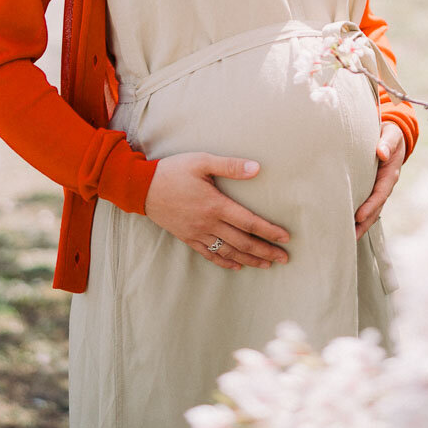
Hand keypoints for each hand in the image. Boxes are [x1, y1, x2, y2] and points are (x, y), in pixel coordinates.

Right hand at [143, 152, 289, 269]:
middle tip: (284, 258)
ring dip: (250, 260)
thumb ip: (230, 166)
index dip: (269, 231)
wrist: (141, 188)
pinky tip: (236, 266)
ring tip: (266, 265)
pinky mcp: (187, 238)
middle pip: (242, 242)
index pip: (248, 222)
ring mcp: (197, 233)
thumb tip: (257, 168)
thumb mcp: (202, 161)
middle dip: (265, 251)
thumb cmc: (173, 170)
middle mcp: (208, 223)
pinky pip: (209, 255)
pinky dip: (225, 262)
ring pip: (228, 252)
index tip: (286, 238)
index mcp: (215, 205)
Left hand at [355, 122, 404, 239]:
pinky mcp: (370, 187)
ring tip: (346, 237)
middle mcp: (384, 184)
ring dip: (360, 224)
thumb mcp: (391, 134)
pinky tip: (345, 222)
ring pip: (370, 210)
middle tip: (350, 236)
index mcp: (390, 174)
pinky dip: (358, 215)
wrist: (392, 134)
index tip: (359, 216)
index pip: (380, 193)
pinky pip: (365, 203)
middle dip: (364, 223)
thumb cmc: (390, 133)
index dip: (371, 206)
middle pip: (375, 208)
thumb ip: (387, 142)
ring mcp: (377, 187)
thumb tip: (381, 152)